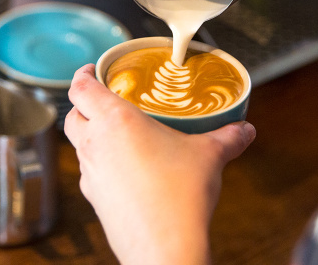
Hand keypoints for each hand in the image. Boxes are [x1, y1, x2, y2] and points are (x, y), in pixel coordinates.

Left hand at [65, 64, 255, 264]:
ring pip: (79, 145)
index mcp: (115, 120)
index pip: (81, 87)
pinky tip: (128, 170)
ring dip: (92, 135)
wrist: (165, 248)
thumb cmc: (179, 196)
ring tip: (120, 134)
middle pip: (72, 115)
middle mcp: (95, 144)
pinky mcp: (94, 199)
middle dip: (83, 105)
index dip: (83, 74)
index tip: (93, 69)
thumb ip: (228, 138)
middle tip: (106, 99)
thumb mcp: (210, 156)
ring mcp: (90, 174)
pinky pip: (91, 173)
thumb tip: (245, 130)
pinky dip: (102, 164)